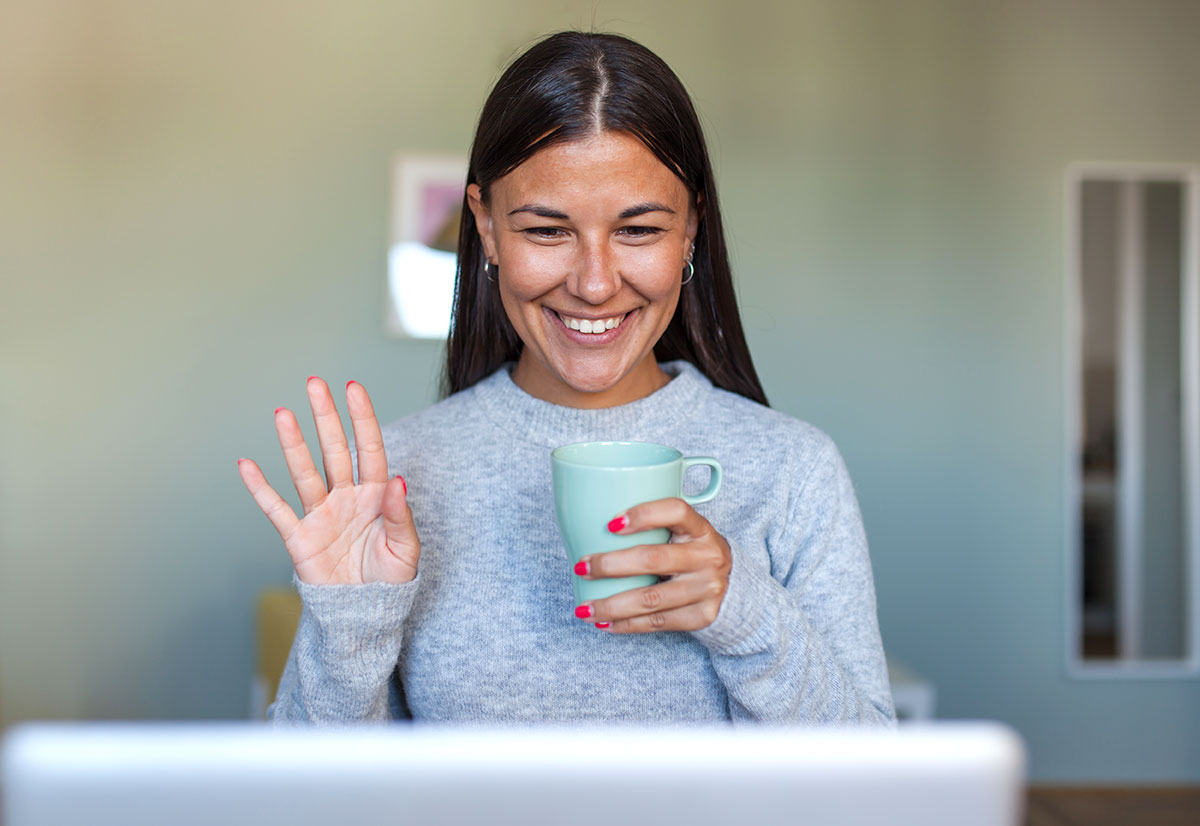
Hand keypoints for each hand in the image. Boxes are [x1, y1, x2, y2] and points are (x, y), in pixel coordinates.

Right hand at [237, 377, 419, 584]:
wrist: (364, 614)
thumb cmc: (389, 581)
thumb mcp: (405, 550)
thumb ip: (401, 516)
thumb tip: (398, 481)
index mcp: (376, 496)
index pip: (369, 449)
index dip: (362, 419)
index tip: (353, 388)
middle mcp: (346, 498)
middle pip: (334, 450)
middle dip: (325, 417)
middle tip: (315, 384)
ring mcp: (321, 515)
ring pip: (305, 472)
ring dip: (293, 444)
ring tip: (282, 413)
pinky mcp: (299, 538)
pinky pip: (277, 509)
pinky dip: (260, 489)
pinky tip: (246, 464)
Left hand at [573, 498, 730, 632]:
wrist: (732, 588)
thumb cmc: (691, 553)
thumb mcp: (684, 533)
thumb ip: (654, 528)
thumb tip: (592, 529)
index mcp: (701, 528)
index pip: (676, 511)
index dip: (643, 514)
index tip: (610, 524)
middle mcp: (708, 556)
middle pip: (653, 559)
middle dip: (610, 565)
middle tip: (581, 567)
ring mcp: (707, 588)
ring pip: (651, 599)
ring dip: (611, 605)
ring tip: (584, 608)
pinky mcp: (701, 616)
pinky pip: (657, 622)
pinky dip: (627, 624)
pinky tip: (605, 623)